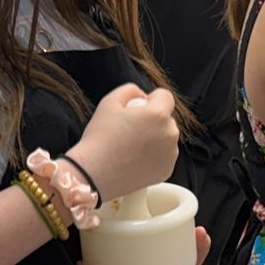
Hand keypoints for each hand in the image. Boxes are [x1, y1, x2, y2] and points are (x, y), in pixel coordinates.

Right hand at [67, 84, 178, 203]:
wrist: (94, 174)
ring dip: (156, 137)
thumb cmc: (100, 136)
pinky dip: (154, 156)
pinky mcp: (167, 171)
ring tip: (131, 146)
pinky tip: (135, 159)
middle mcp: (170, 134)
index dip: (151, 99)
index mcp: (158, 114)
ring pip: (167, 138)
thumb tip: (144, 96)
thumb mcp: (110, 101)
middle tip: (131, 130)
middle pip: (167, 118)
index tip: (137, 108)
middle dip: (154, 120)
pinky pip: (164, 156)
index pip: (165, 96)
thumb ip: (131, 90)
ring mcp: (170, 155)